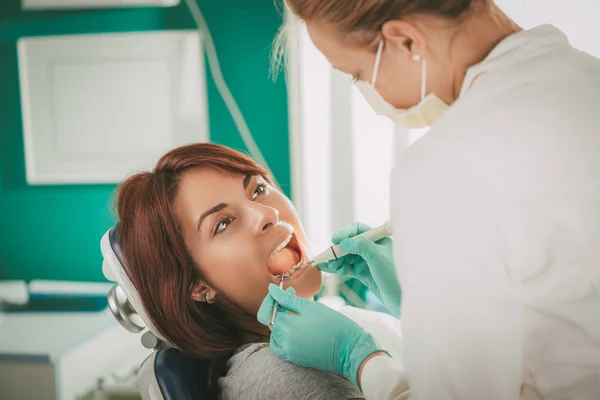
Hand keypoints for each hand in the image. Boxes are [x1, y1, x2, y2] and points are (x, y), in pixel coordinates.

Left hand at [257, 284, 385, 385]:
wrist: (350, 349)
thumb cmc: (334, 325)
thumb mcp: (311, 307)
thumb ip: (288, 299)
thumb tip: (271, 289)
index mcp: (289, 327)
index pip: (269, 311)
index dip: (275, 298)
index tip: (285, 291)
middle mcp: (285, 342)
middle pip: (272, 323)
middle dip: (279, 308)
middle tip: (293, 296)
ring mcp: (290, 353)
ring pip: (275, 335)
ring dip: (280, 323)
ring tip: (295, 313)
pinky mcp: (295, 359)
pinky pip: (281, 347)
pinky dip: (283, 337)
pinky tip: (295, 328)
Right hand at [319, 222, 401, 314]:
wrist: (402, 300)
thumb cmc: (394, 275)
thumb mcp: (377, 256)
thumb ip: (360, 245)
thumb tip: (343, 242)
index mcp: (379, 239)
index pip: (358, 230)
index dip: (345, 234)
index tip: (334, 241)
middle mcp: (373, 248)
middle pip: (350, 243)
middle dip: (338, 250)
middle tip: (330, 259)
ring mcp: (368, 261)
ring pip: (347, 256)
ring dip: (338, 260)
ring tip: (333, 268)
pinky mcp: (364, 273)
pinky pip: (347, 268)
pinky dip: (339, 268)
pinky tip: (330, 270)